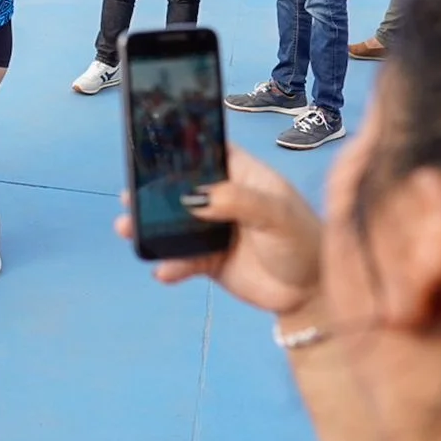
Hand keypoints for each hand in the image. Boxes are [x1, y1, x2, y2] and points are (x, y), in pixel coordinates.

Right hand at [113, 143, 322, 317]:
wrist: (313, 294)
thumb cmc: (304, 241)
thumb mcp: (276, 214)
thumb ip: (237, 201)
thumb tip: (193, 199)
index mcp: (242, 177)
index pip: (208, 153)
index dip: (183, 147)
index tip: (151, 145)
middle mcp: (224, 199)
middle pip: (181, 188)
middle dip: (153, 191)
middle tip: (128, 194)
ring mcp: (214, 230)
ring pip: (174, 224)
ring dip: (150, 227)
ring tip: (127, 229)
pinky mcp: (210, 261)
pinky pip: (183, 260)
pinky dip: (171, 265)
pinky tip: (163, 271)